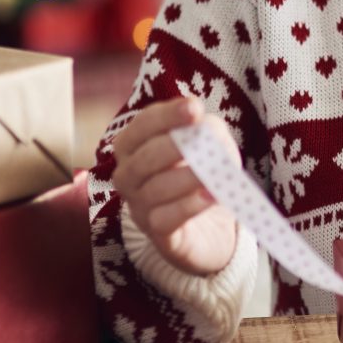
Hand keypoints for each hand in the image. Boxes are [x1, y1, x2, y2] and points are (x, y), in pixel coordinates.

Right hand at [111, 96, 239, 276]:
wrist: (209, 224)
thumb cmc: (200, 172)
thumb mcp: (207, 144)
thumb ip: (206, 130)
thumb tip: (206, 127)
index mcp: (134, 146)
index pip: (143, 125)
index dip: (167, 116)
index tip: (194, 107)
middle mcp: (128, 176)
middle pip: (144, 158)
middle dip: (175, 146)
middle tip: (205, 141)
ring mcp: (138, 207)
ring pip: (156, 189)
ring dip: (188, 177)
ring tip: (214, 172)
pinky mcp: (157, 235)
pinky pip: (166, 218)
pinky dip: (190, 205)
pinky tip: (212, 194)